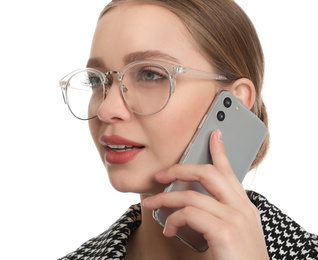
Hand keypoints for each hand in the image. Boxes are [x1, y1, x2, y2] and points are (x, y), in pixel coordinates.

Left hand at [143, 130, 268, 259]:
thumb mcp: (233, 232)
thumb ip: (219, 214)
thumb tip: (191, 204)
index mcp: (244, 206)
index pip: (229, 171)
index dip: (220, 151)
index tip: (213, 135)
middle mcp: (242, 208)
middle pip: (207, 174)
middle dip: (180, 169)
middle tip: (161, 174)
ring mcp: (235, 218)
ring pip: (191, 195)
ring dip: (165, 199)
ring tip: (151, 204)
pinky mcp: (225, 232)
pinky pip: (189, 214)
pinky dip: (173, 219)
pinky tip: (168, 229)